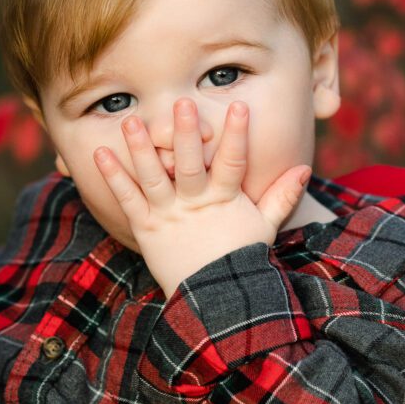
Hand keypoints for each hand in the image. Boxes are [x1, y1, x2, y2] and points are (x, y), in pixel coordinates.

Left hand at [93, 98, 310, 295]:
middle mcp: (194, 204)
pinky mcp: (145, 228)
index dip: (237, 135)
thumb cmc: (239, 258)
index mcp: (224, 201)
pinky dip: (113, 177)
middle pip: (190, 164)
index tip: (239, 106)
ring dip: (140, 148)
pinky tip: (100, 153)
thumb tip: (304, 169)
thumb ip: (282, 196)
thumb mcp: (264, 227)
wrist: (212, 300)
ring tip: (130, 121)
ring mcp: (168, 215)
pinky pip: (127, 199)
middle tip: (181, 103)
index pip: (233, 162)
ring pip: (153, 177)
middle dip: (186, 134)